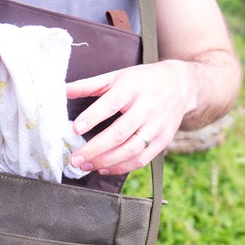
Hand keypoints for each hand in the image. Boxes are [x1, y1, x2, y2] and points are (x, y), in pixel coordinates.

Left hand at [66, 60, 198, 174]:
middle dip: (95, 149)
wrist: (181, 85)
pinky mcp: (163, 140)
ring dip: (106, 161)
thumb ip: (89, 85)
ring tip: (85, 166)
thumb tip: (62, 90)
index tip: (75, 129)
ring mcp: (156, 127)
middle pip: (120, 133)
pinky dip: (121, 168)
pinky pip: (142, 159)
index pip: (111, 104)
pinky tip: (103, 168)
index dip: (93, 117)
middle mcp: (146, 108)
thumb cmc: (141, 81)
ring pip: (131, 150)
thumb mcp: (117, 76)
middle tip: (75, 159)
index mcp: (132, 89)